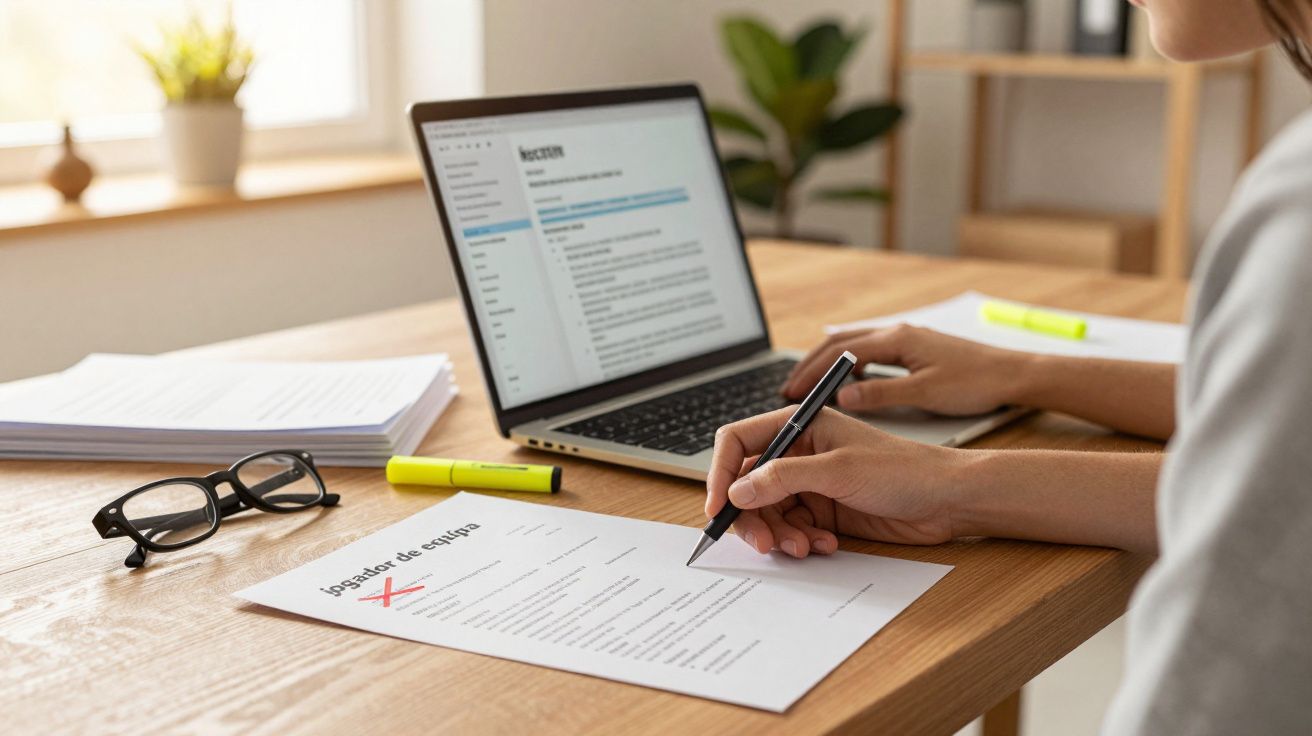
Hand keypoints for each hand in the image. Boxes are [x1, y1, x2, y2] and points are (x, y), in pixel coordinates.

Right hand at [705, 407, 963, 557]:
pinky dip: (801, 540)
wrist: (948, 499)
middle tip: (763, 543)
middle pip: (748, 484)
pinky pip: (792, 528)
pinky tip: (825, 544)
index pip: (739, 441)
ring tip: (803, 547)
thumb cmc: (905, 469)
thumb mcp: (839, 470)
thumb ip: (783, 478)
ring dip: (779, 534)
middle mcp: (799, 452)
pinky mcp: (824, 509)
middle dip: (752, 516)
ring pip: (769, 512)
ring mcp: (810, 482)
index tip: (717, 507)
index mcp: (799, 425)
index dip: (720, 473)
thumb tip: (737, 490)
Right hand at [782, 325, 1030, 415]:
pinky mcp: (915, 350)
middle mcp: (897, 333)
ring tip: (809, 388)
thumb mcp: (925, 394)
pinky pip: (872, 354)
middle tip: (788, 390)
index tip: (790, 392)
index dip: (810, 373)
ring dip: (828, 365)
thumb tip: (841, 397)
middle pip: (839, 344)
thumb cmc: (976, 383)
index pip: (839, 353)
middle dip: (810, 366)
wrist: (1015, 375)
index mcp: (896, 340)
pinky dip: (851, 367)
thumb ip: (881, 395)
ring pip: (854, 347)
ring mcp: (906, 339)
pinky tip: (851, 386)